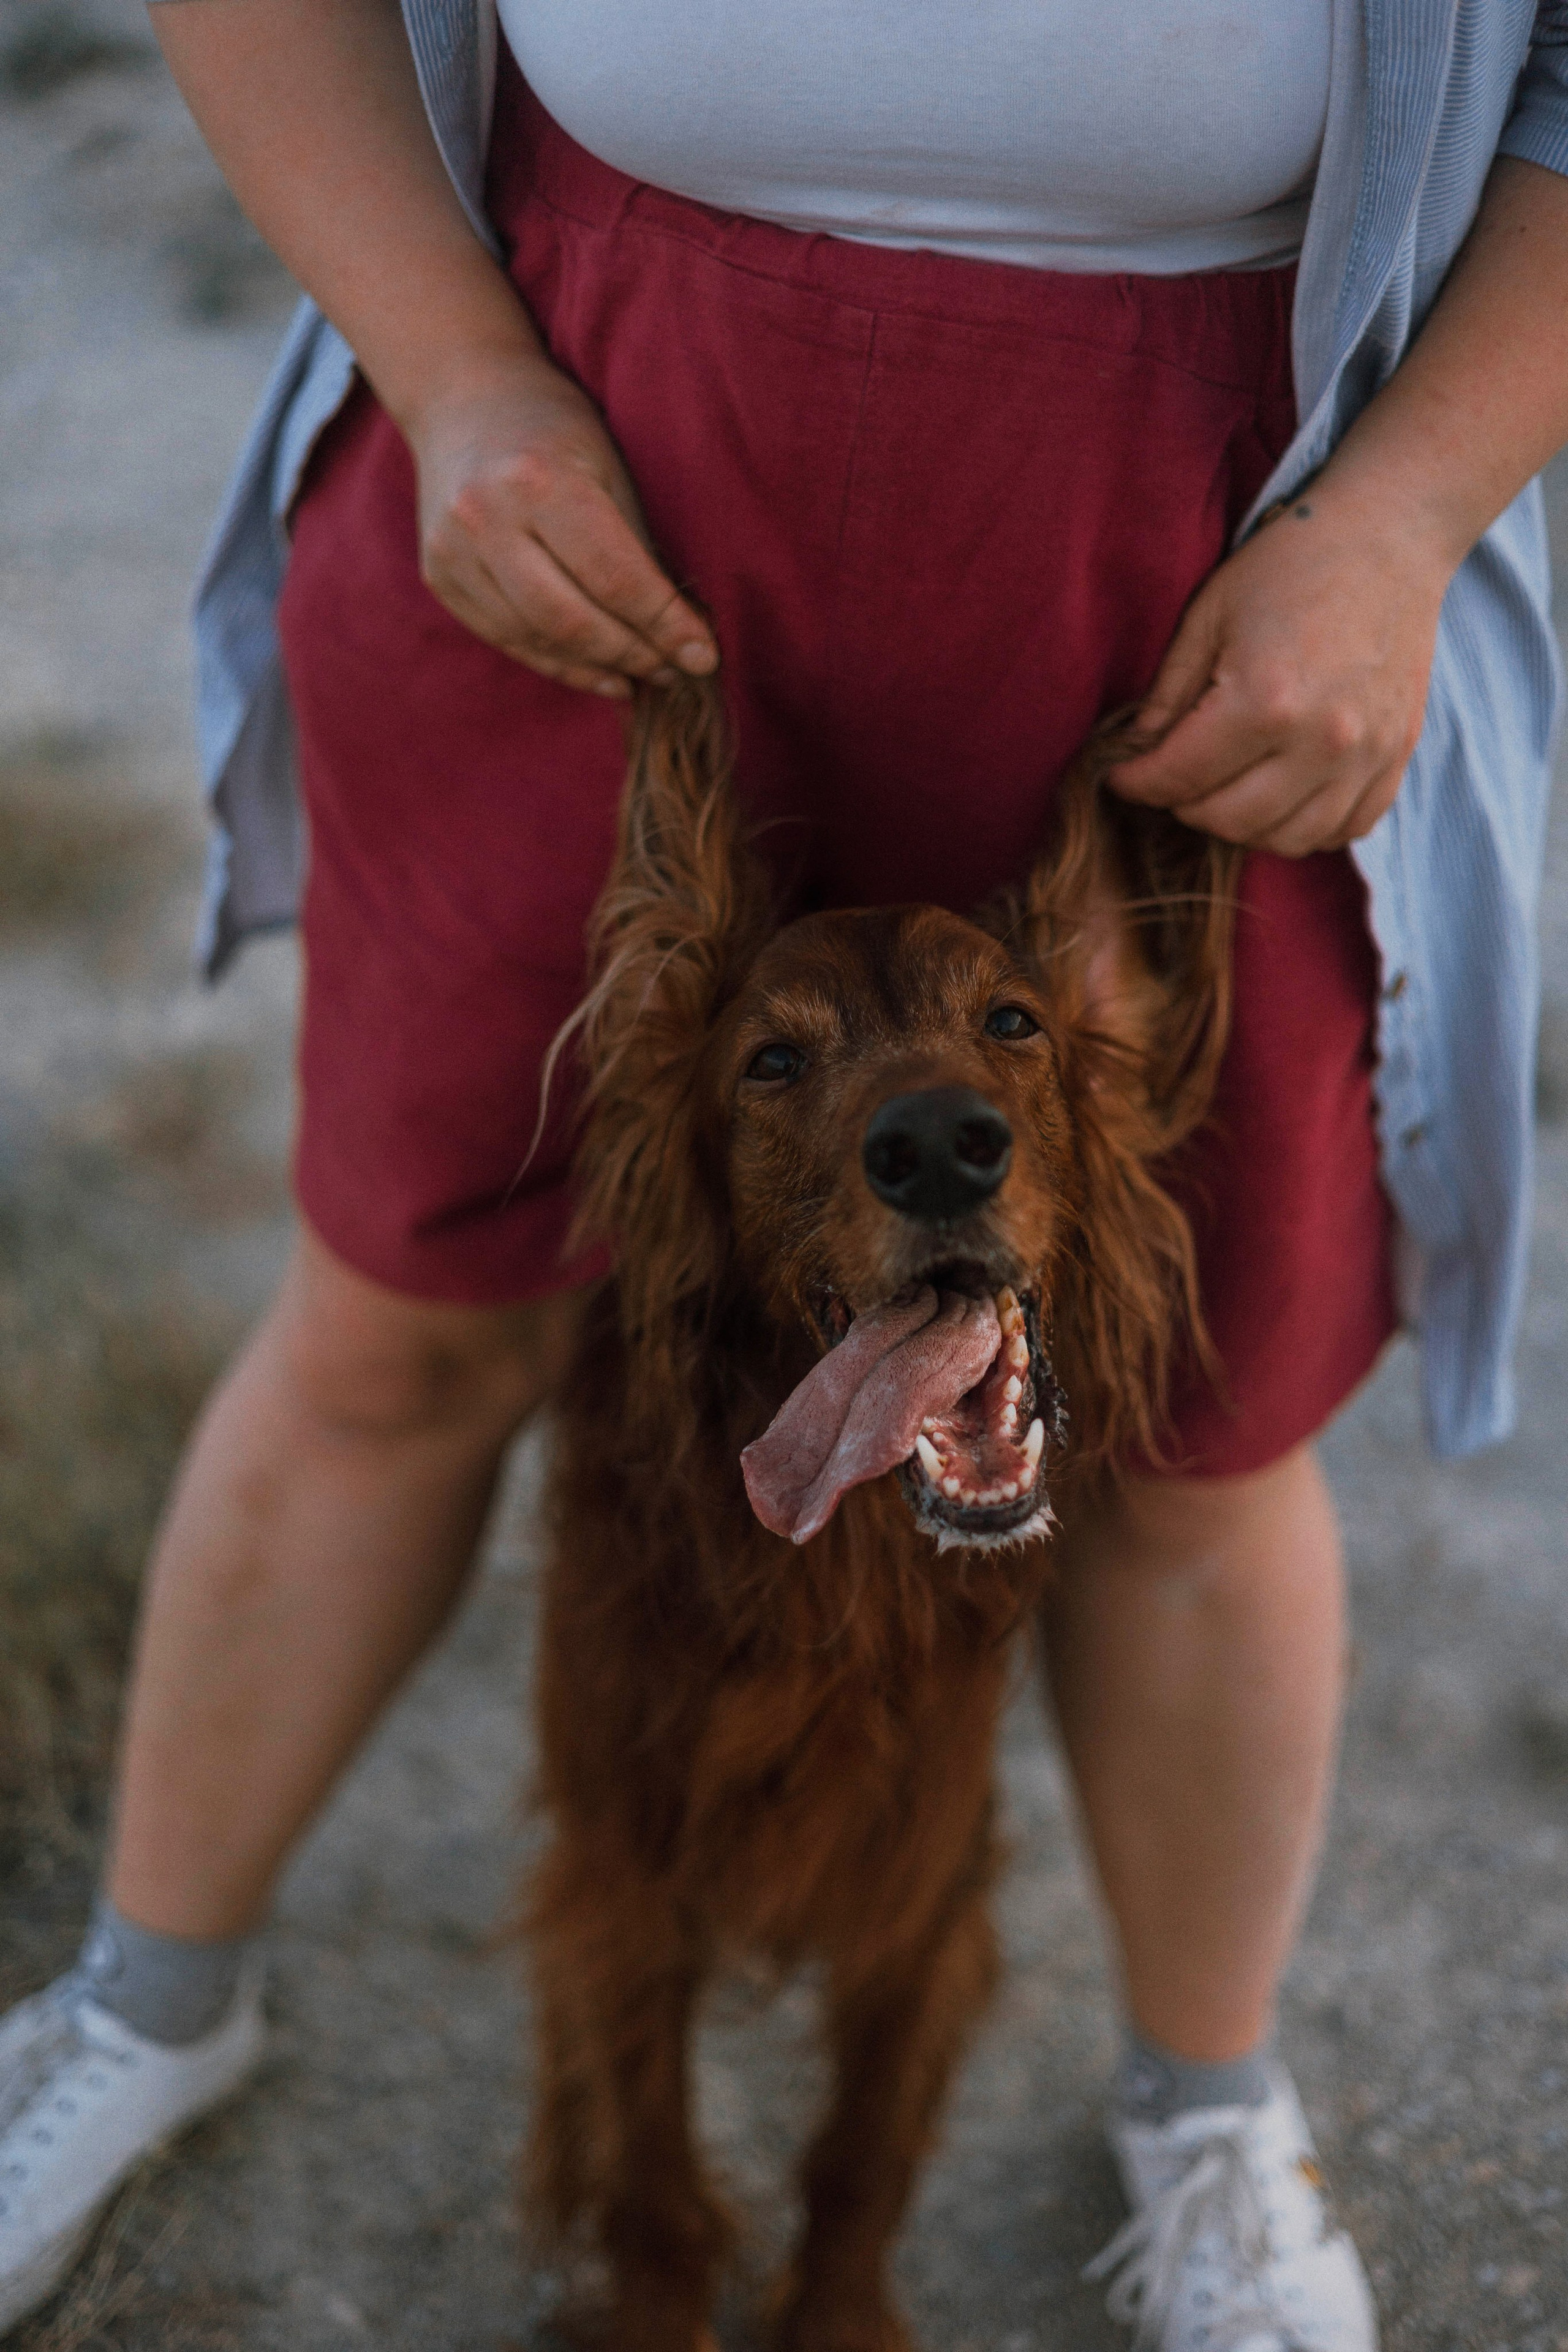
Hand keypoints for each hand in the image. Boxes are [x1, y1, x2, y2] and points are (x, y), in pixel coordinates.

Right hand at [408, 357, 716, 697]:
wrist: (463, 398)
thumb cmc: (556, 431)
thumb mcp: (610, 468)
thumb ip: (636, 550)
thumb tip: (681, 635)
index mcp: (539, 479)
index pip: (615, 578)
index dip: (664, 626)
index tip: (703, 657)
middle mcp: (486, 517)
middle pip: (571, 620)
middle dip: (634, 654)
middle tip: (676, 672)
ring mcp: (454, 551)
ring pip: (538, 639)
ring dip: (600, 668)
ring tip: (644, 676)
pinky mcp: (440, 577)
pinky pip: (508, 639)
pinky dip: (560, 664)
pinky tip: (601, 673)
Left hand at [1107, 486, 1453, 854]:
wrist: (1388, 534)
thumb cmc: (1291, 563)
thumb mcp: (1209, 614)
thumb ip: (1170, 692)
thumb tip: (1139, 750)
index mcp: (1264, 702)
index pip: (1179, 778)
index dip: (1137, 783)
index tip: (1122, 776)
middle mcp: (1320, 741)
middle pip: (1229, 821)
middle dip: (1185, 804)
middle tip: (1174, 776)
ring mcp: (1365, 755)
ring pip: (1285, 839)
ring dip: (1243, 824)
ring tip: (1224, 787)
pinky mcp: (1396, 756)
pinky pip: (1344, 829)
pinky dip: (1305, 826)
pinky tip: (1281, 794)